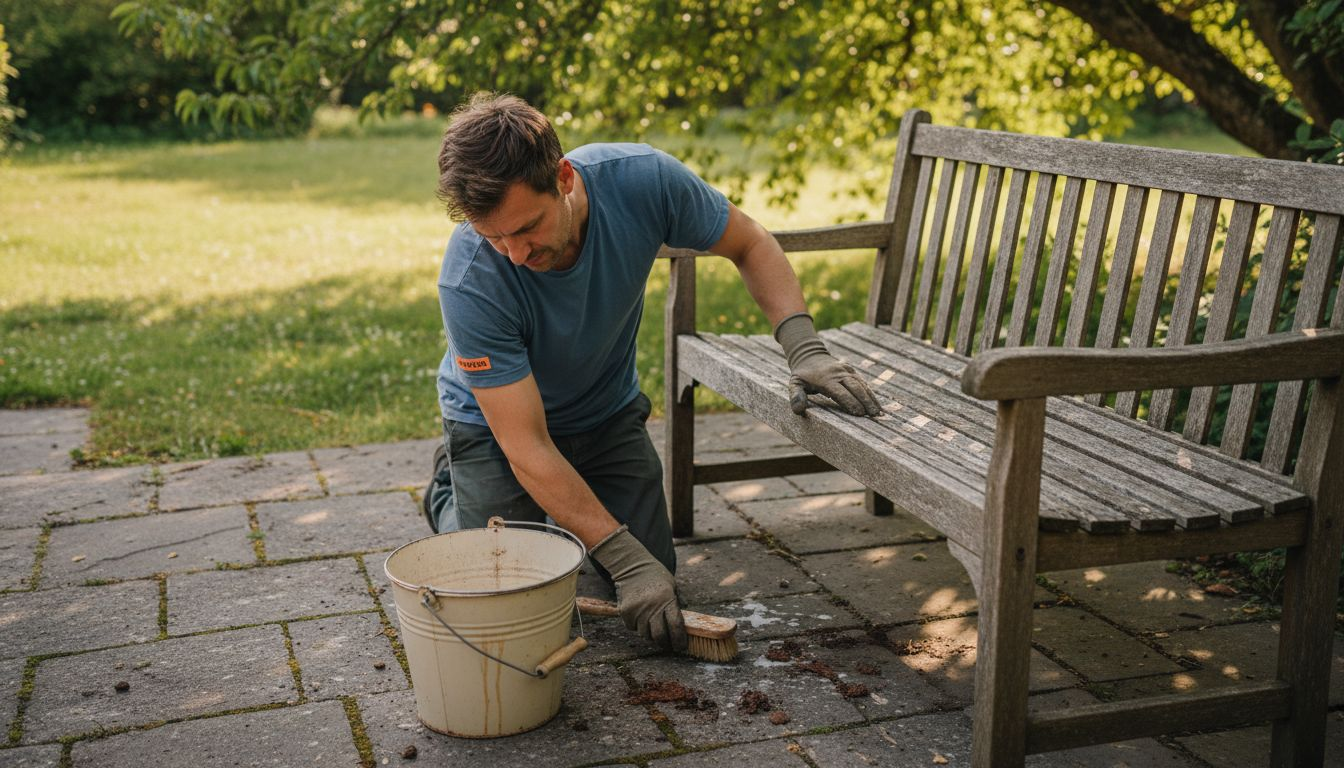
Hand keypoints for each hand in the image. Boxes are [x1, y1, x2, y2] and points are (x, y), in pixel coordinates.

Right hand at [589, 526, 686, 649]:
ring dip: (651, 634)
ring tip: (654, 627)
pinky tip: (641, 616)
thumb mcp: (672, 588)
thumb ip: (675, 606)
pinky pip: (633, 627)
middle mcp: (652, 606)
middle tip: (669, 645)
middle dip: (665, 643)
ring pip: (645, 634)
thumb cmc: (657, 577)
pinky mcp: (625, 611)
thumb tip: (681, 629)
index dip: (679, 639)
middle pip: (659, 635)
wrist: (633, 566)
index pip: (675, 625)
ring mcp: (637, 610)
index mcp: (667, 599)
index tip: (681, 646)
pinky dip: (638, 626)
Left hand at [775, 314, 881, 416]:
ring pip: (861, 384)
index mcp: (825, 379)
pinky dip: (870, 392)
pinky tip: (876, 403)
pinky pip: (862, 381)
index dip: (850, 402)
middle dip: (865, 402)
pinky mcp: (851, 370)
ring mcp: (846, 370)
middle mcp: (838, 373)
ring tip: (878, 412)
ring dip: (870, 398)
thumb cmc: (802, 375)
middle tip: (873, 415)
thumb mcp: (794, 384)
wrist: (809, 355)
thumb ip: (796, 396)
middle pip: (854, 388)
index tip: (859, 414)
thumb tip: (798, 410)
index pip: (840, 392)